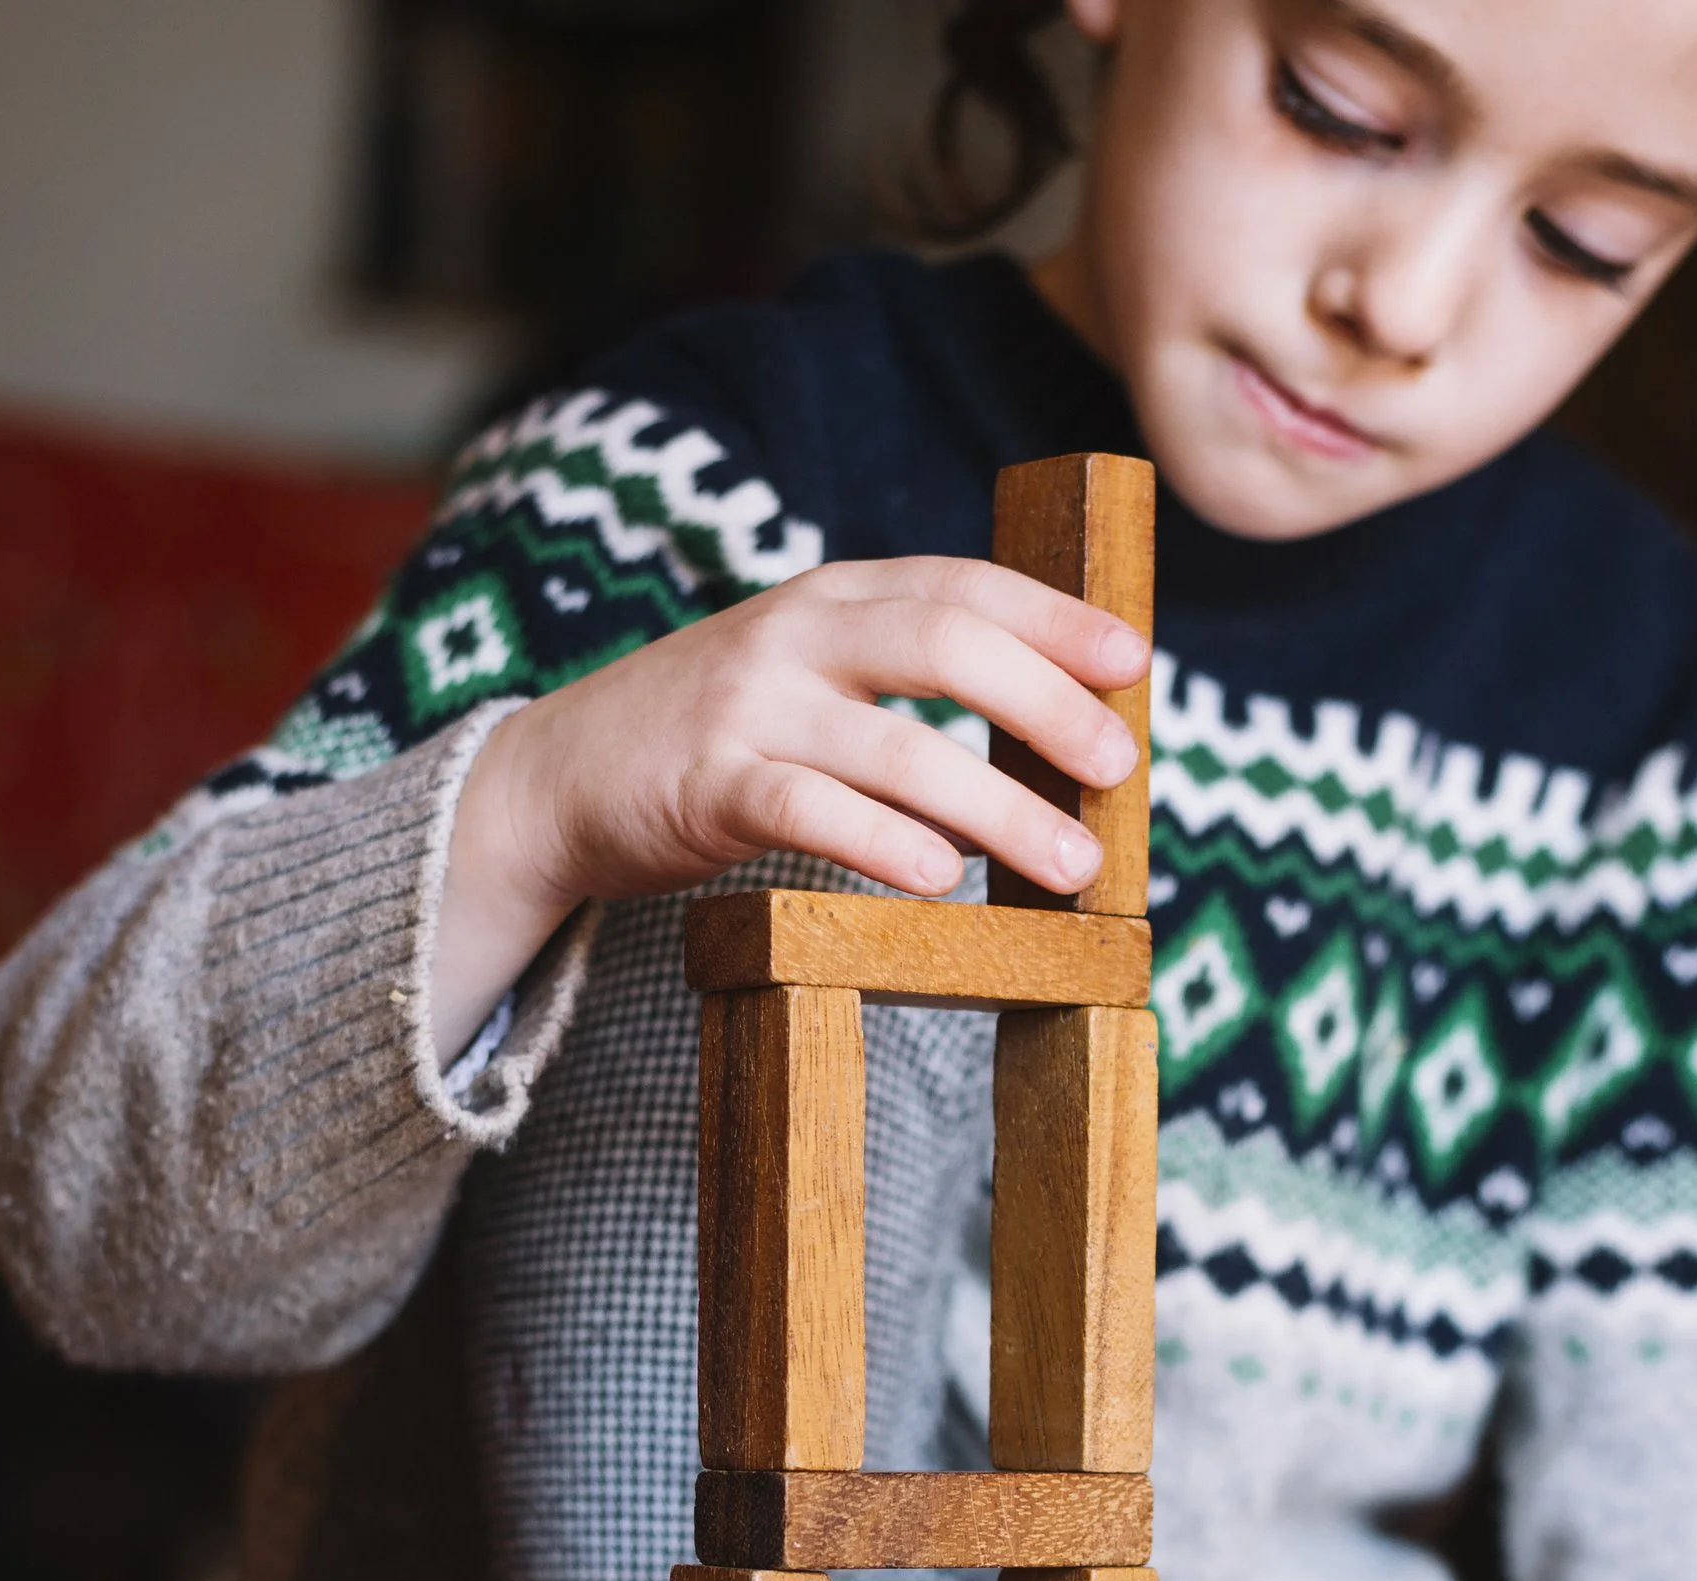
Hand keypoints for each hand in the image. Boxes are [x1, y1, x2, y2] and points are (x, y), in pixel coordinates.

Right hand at [433, 558, 1148, 1056]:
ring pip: (898, 747)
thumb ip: (904, 679)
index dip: (1057, 619)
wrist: (560, 776)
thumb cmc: (718, 736)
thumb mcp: (811, 674)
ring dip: (1000, 810)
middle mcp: (794, 635)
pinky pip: (810, 813)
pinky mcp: (706, 789)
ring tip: (1069, 863)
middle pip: (946, 644)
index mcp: (832, 597)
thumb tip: (1057, 730)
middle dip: (1047, 704)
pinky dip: (886, 844)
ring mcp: (747, 710)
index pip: (963, 585)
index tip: (1136, 663)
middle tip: (1119, 769)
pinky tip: (944, 879)